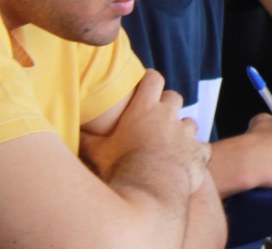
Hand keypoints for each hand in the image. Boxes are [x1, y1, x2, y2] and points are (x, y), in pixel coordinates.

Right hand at [81, 70, 209, 194]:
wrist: (150, 191)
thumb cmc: (121, 168)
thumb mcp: (98, 152)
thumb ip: (86, 139)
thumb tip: (70, 131)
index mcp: (145, 109)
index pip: (152, 79)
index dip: (150, 78)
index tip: (146, 82)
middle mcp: (170, 116)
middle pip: (173, 97)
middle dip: (166, 104)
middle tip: (155, 117)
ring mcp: (187, 133)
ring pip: (189, 122)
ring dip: (180, 130)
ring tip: (168, 145)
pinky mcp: (199, 152)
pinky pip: (201, 148)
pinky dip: (194, 154)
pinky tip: (184, 164)